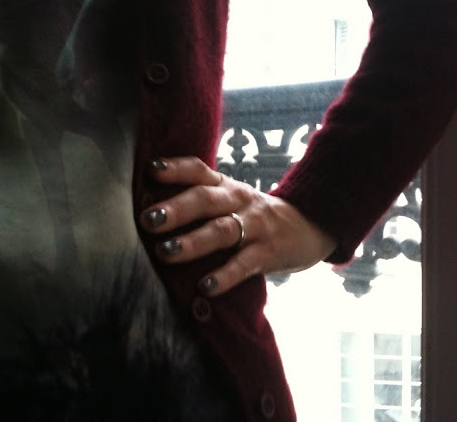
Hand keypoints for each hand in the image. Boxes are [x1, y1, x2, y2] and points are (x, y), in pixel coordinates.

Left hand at [140, 157, 336, 296]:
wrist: (308, 225)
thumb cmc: (253, 214)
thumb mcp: (230, 198)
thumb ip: (200, 199)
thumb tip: (149, 209)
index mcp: (225, 186)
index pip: (199, 171)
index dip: (176, 169)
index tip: (151, 170)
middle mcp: (238, 201)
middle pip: (205, 200)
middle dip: (176, 210)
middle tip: (148, 220)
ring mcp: (255, 226)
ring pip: (222, 231)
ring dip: (192, 242)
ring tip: (166, 252)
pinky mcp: (267, 253)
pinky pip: (244, 265)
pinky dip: (224, 276)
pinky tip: (205, 287)